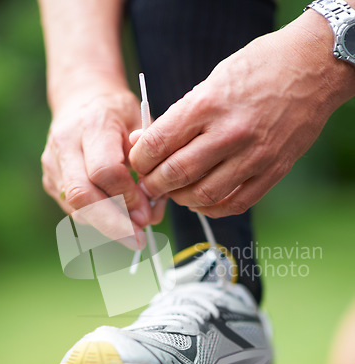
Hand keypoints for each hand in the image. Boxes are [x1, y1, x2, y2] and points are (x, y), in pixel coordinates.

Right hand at [42, 83, 165, 248]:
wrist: (82, 100)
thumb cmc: (119, 115)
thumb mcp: (143, 126)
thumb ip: (150, 164)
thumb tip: (151, 208)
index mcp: (93, 123)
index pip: (105, 171)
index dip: (128, 197)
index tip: (147, 212)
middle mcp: (65, 144)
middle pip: (83, 195)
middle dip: (113, 224)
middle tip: (138, 240)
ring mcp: (53, 164)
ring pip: (76, 208)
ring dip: (107, 226)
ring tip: (133, 231)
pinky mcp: (51, 180)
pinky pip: (75, 210)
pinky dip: (99, 220)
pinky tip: (118, 220)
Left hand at [129, 12, 354, 217]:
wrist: (312, 68)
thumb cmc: (257, 69)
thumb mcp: (211, 81)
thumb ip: (178, 116)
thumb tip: (143, 143)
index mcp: (208, 104)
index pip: (158, 143)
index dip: (140, 161)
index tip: (138, 165)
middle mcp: (230, 132)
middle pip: (177, 174)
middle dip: (154, 185)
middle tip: (150, 186)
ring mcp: (254, 155)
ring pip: (204, 195)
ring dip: (181, 199)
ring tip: (176, 193)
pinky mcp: (273, 171)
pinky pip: (236, 203)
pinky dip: (212, 208)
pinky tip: (202, 202)